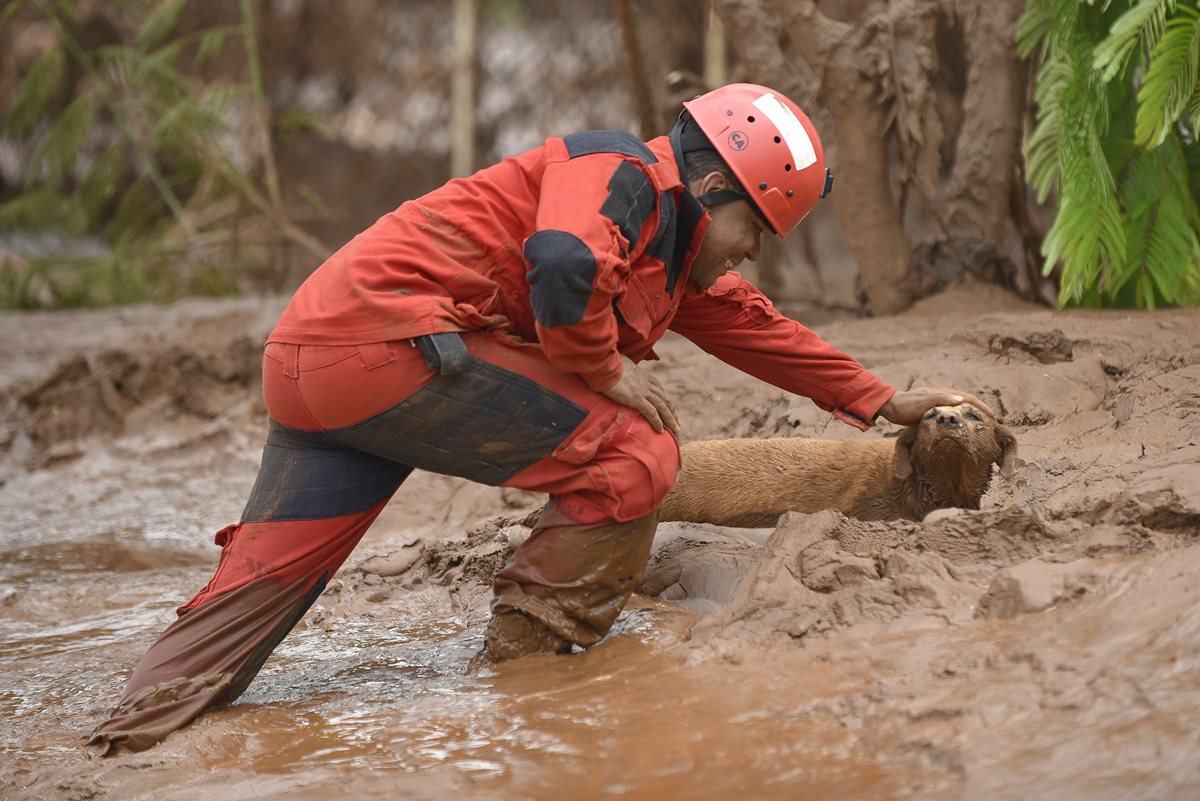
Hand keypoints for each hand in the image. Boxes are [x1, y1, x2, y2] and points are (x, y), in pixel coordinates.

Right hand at [601, 356, 679, 433]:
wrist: (603, 365)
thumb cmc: (608, 364)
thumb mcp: (621, 363)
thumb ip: (626, 366)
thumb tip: (622, 365)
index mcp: (644, 375)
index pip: (659, 389)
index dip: (666, 400)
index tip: (670, 407)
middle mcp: (647, 383)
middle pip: (664, 399)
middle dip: (672, 411)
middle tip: (678, 422)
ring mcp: (643, 391)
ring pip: (662, 407)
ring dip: (670, 419)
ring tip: (675, 429)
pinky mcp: (636, 399)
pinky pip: (651, 412)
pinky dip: (657, 422)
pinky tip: (660, 431)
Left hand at [876, 387, 994, 425]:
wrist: (891, 408)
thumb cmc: (906, 405)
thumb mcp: (924, 401)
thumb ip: (941, 399)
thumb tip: (961, 399)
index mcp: (944, 394)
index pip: (968, 398)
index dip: (982, 407)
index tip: (993, 416)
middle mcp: (943, 398)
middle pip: (967, 404)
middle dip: (980, 412)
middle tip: (993, 423)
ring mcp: (938, 405)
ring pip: (960, 410)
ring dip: (971, 417)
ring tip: (982, 428)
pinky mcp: (933, 413)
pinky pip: (951, 417)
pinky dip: (960, 422)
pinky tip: (963, 430)